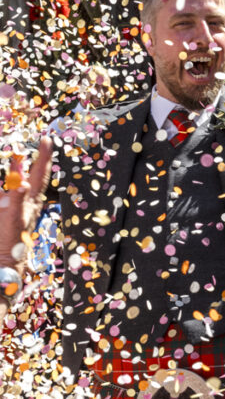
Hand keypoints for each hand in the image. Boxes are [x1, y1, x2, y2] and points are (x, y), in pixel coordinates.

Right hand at [0, 138, 51, 269]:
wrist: (5, 258)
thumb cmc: (11, 240)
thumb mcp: (13, 219)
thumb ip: (16, 200)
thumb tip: (21, 185)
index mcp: (31, 199)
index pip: (39, 173)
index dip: (43, 156)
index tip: (46, 140)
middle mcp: (29, 200)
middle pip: (36, 175)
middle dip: (39, 158)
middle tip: (44, 142)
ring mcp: (21, 205)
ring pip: (24, 182)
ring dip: (23, 170)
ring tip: (24, 157)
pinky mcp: (11, 211)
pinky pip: (13, 193)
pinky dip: (13, 186)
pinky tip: (13, 179)